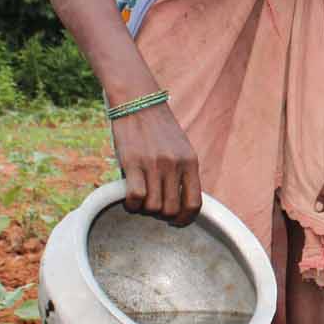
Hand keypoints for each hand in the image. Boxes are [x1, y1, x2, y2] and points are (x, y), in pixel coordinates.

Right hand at [110, 105, 200, 225]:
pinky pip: (135, 197)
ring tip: (140, 200)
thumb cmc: (157, 127)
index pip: (195, 203)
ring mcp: (154, 164)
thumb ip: (182, 171)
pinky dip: (131, 204)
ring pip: (153, 207)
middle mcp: (175, 164)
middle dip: (161, 215)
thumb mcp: (180, 147)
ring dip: (145, 209)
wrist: (138, 100)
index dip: (185, 219)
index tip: (175, 222)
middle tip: (152, 207)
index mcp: (190, 162)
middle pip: (171, 209)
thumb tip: (179, 202)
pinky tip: (128, 198)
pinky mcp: (133, 162)